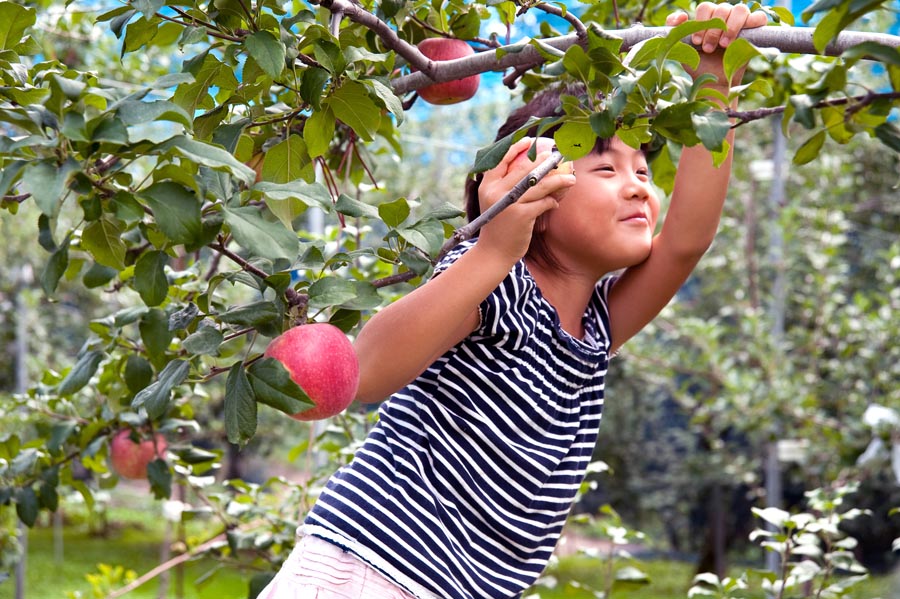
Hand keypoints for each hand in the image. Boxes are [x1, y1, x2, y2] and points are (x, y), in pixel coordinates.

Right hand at [475, 137, 575, 264]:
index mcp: (487, 185)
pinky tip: (556, 202)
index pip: (502, 161)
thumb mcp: (494, 203)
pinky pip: (543, 202)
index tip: (530, 141)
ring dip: (559, 181)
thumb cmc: (497, 226)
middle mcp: (496, 192)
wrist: (493, 252)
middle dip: (545, 161)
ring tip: (571, 179)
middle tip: (558, 157)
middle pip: (525, 170)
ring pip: (539, 185)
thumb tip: (528, 169)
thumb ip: (504, 187)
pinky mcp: (522, 216)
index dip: (516, 148)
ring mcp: (509, 203)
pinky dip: (552, 201)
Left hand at [666, 2, 767, 88]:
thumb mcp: (681, 47)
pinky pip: (759, 17)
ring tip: (723, 45)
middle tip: (708, 48)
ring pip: (740, 9)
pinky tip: (739, 39)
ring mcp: (741, 22)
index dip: (701, 23)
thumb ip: (674, 30)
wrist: (713, 82)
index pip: (706, 7)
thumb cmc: (698, 64)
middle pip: (722, 8)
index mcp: (709, 17)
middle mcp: (725, 16)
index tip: (697, 42)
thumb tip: (681, 17)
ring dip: (730, 27)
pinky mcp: (755, 31)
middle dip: (713, 30)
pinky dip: (751, 23)